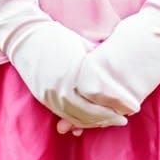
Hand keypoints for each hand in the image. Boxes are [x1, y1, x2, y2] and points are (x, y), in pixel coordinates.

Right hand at [12, 20, 128, 128]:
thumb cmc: (58, 37)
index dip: (118, 103)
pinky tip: (88, 122)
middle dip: (109, 117)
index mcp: (75, 73)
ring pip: (76, 116)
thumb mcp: (82, 47)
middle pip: (90, 111)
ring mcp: (50, 94)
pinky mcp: (43, 97)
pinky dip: (77, 120)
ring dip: (94, 122)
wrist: (26, 37)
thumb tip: (117, 74)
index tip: (133, 106)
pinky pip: (63, 114)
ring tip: (110, 122)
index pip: (101, 96)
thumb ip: (97, 63)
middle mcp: (62, 87)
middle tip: (124, 120)